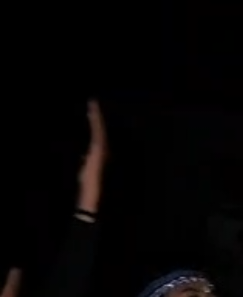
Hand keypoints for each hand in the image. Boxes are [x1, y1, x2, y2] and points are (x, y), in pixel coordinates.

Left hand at [76, 99, 107, 214]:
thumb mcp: (86, 171)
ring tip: (92, 103)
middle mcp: (102, 150)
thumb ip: (87, 162)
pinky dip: (95, 123)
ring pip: (98, 129)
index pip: (96, 136)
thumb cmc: (88, 187)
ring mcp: (101, 150)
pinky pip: (97, 133)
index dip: (95, 124)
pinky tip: (92, 113)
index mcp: (99, 154)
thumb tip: (86, 157)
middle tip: (93, 102)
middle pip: (99, 130)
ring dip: (95, 116)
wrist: (91, 194)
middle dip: (96, 117)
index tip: (92, 113)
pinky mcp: (98, 150)